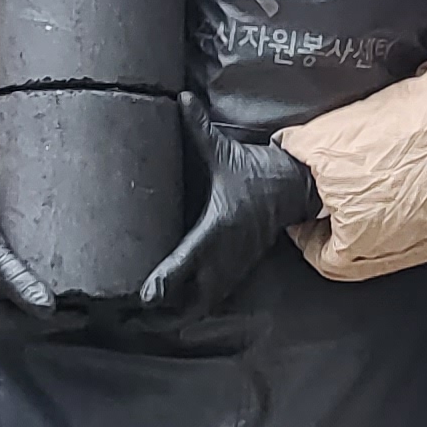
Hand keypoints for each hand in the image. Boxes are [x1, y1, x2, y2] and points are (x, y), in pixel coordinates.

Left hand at [140, 95, 321, 314]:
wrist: (296, 189)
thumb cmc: (256, 171)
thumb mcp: (227, 151)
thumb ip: (200, 129)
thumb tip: (183, 98)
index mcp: (219, 227)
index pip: (188, 257)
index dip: (167, 278)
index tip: (144, 295)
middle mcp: (226, 253)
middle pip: (192, 297)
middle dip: (164, 314)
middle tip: (130, 321)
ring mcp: (234, 266)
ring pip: (203, 302)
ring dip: (176, 316)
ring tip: (143, 328)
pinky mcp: (238, 270)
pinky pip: (213, 298)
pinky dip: (193, 309)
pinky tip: (172, 318)